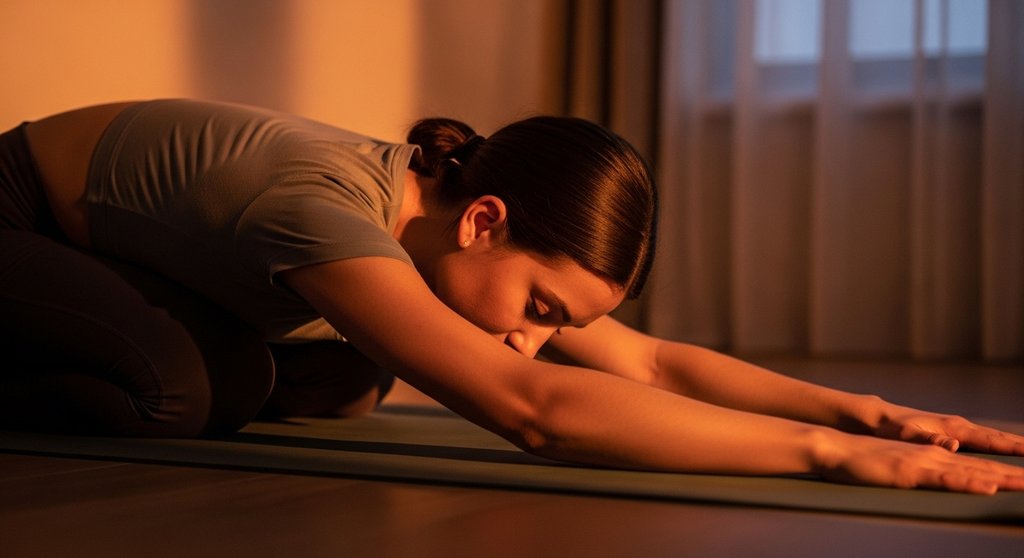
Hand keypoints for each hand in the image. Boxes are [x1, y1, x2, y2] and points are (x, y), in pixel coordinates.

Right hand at [819, 433, 1023, 493]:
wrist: (837, 448)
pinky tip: (988, 487)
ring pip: (972, 471)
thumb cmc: (865, 461)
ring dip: (1004, 478)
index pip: (980, 464)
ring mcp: (925, 463)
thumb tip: (944, 466)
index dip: (1008, 471)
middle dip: (1016, 475)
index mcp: (935, 456)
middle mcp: (936, 456)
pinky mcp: (912, 473)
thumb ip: (925, 469)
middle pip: (985, 467)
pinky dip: (969, 482)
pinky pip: (945, 480)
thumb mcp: (901, 466)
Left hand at [874, 405, 1023, 455]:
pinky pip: (983, 441)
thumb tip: (954, 446)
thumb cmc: (891, 428)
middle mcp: (960, 427)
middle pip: (999, 438)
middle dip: (1023, 446)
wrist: (879, 418)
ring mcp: (957, 430)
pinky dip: (1000, 445)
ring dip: (1015, 445)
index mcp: (954, 428)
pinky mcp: (952, 434)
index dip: (1014, 447)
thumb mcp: (907, 436)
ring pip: (994, 438)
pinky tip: (1008, 452)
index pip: (991, 440)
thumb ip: (929, 441)